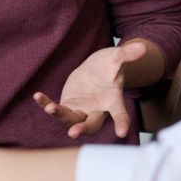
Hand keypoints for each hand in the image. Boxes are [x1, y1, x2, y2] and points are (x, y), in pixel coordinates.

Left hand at [33, 41, 147, 138]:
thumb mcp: (117, 58)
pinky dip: (46, 104)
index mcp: (112, 100)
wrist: (96, 70)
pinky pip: (56, 109)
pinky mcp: (68, 106)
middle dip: (83, 128)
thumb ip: (127, 55)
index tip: (121, 133)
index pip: (119, 113)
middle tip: (73, 133)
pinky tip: (37, 96)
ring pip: (71, 119)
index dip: (121, 122)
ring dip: (60, 115)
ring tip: (50, 108)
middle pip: (91, 124)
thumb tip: (142, 47)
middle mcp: (97, 110)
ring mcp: (82, 110)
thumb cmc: (109, 65)